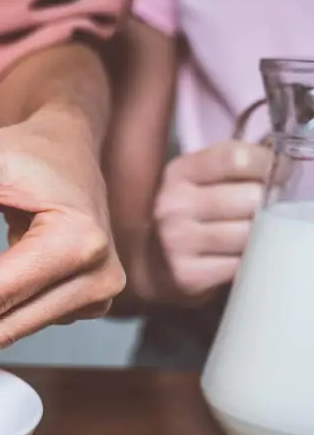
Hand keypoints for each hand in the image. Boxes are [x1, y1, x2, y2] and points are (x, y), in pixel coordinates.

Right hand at [152, 140, 270, 302]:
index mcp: (178, 174)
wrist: (151, 265)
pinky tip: (238, 258)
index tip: (272, 175)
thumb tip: (282, 166)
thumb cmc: (188, 217)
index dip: (265, 165)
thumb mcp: (196, 182)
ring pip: (250, 234)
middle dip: (266, 205)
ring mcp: (177, 242)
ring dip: (260, 237)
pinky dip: (248, 262)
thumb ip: (232, 169)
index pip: (236, 158)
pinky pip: (241, 265)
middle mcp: (172, 205)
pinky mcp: (187, 276)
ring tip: (251, 236)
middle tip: (261, 212)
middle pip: (251, 197)